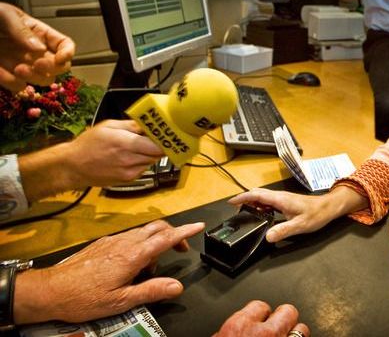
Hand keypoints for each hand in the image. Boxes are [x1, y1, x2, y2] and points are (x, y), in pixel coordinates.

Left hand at [0, 2, 73, 91]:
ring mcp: (22, 65)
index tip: (60, 58)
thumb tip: (39, 49)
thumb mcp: (3, 14)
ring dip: (34, 78)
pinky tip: (1, 72)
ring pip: (43, 80)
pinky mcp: (7, 77)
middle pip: (60, 67)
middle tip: (36, 65)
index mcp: (37, 33)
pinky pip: (19, 87)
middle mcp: (33, 51)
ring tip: (17, 69)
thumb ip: (21, 30)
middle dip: (52, 69)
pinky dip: (12, 83)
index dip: (68, 53)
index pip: (65, 45)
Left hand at [13, 220, 204, 323]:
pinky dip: (140, 245)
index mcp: (132, 256)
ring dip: (156, 242)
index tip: (199, 226)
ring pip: (143, 232)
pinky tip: (133, 265)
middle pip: (157, 228)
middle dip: (174, 234)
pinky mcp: (104, 243)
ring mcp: (113, 241)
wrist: (50, 291)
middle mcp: (125, 243)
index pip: (166, 238)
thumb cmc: (84, 298)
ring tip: (151, 268)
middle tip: (181, 250)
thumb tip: (177, 286)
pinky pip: (130, 237)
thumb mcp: (121, 301)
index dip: (185, 231)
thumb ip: (151, 291)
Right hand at [64, 119, 164, 187]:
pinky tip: (132, 156)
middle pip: (157, 154)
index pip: (157, 146)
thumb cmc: (88, 145)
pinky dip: (142, 162)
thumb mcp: (108, 126)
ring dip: (151, 154)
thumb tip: (147, 124)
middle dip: (159, 146)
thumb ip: (131, 125)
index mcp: (126, 144)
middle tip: (158, 138)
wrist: (73, 166)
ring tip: (141, 146)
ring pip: (151, 161)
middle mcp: (129, 160)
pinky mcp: (127, 179)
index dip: (165, 140)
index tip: (168, 135)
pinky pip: (143, 169)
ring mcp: (129, 172)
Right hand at [214, 300, 309, 336]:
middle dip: (284, 318)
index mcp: (239, 327)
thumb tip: (225, 332)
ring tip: (289, 335)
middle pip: (288, 311)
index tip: (261, 317)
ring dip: (296, 333)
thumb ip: (226, 333)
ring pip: (302, 330)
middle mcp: (264, 334)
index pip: (259, 305)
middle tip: (280, 325)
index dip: (261, 312)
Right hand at [228, 188, 339, 242]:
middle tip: (236, 209)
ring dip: (253, 202)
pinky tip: (263, 214)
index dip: (243, 198)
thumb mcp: (300, 225)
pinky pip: (270, 201)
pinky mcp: (287, 202)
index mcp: (281, 200)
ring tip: (246, 212)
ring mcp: (284, 198)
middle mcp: (281, 197)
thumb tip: (268, 237)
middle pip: (258, 194)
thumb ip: (283, 230)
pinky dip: (262, 205)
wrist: (329, 207)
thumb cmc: (317, 214)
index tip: (231, 202)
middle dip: (245, 200)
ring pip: (264, 197)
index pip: (257, 196)